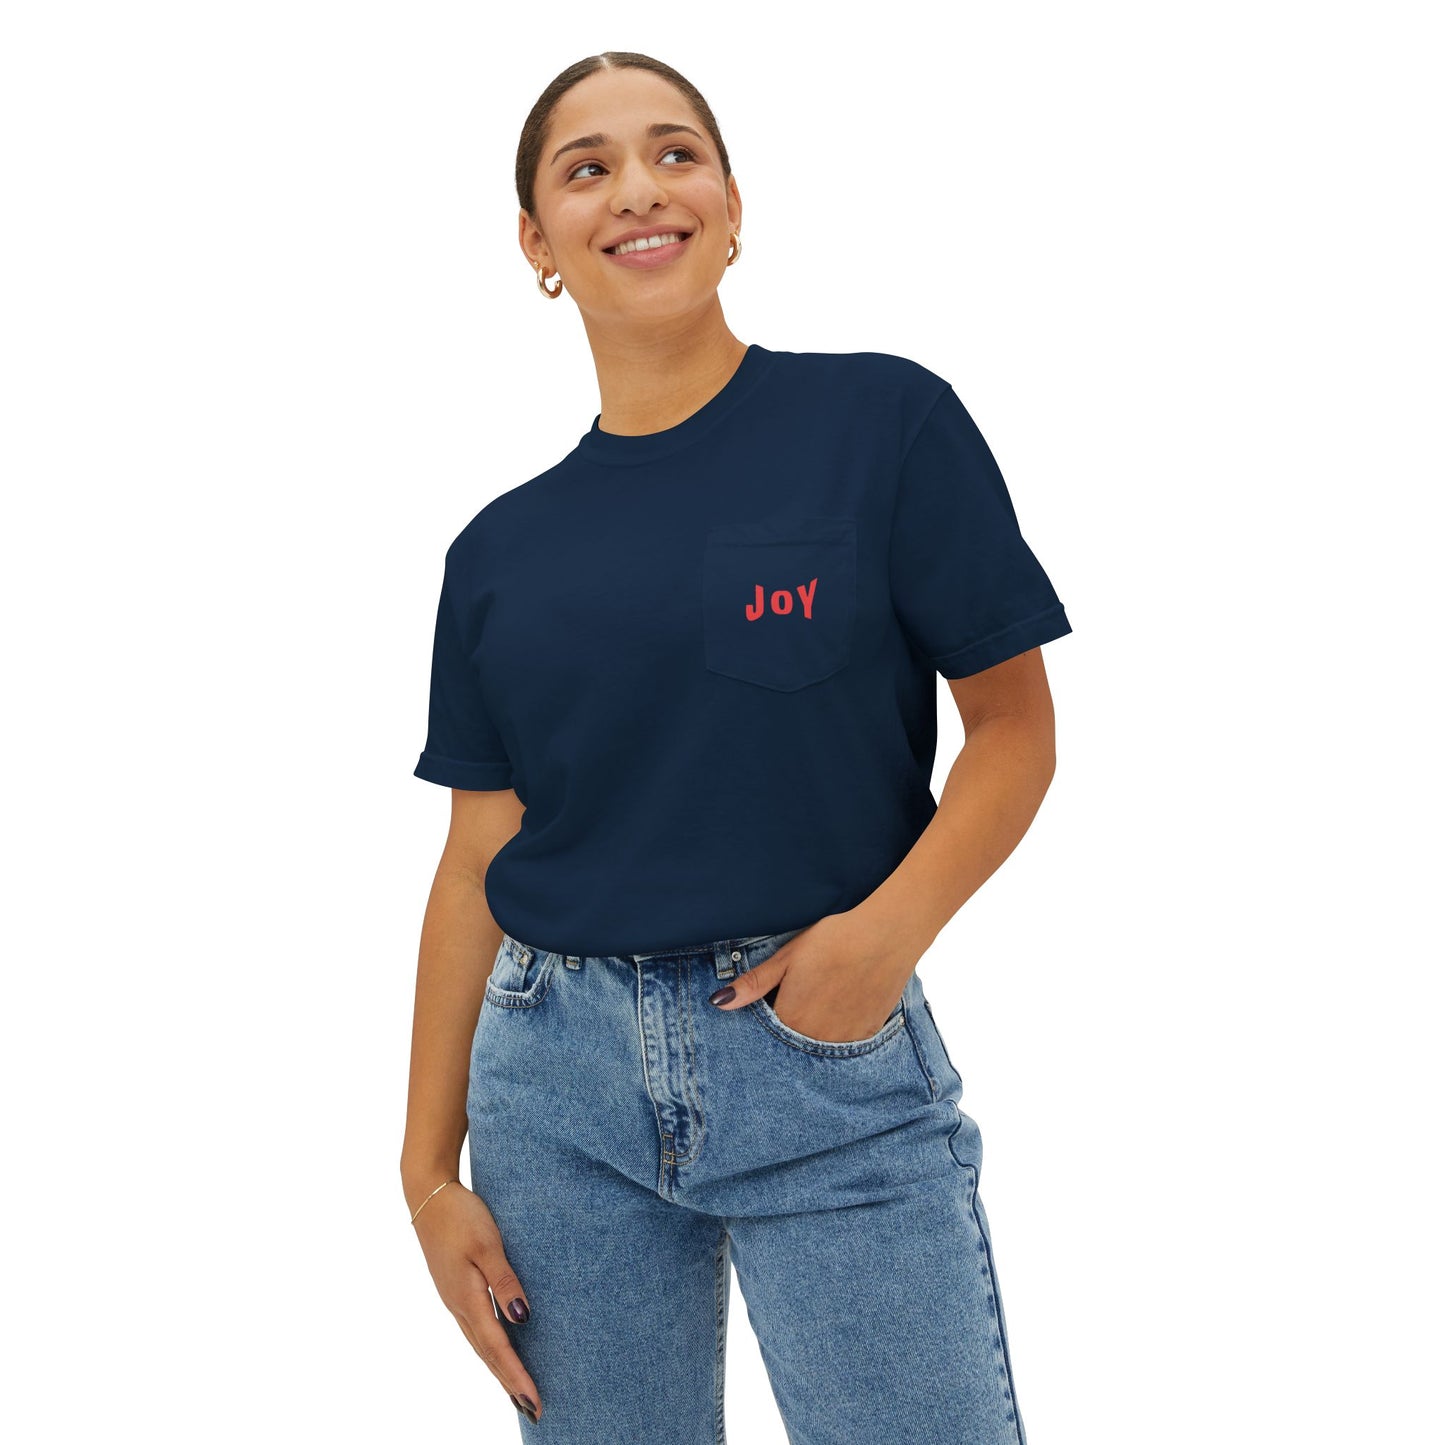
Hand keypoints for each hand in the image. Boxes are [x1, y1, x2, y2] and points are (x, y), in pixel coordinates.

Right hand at [408, 1179, 542, 1424]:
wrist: (429, 1197)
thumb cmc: (461, 1216)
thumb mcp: (488, 1244)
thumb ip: (505, 1281)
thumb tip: (522, 1319)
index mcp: (467, 1299)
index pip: (497, 1347)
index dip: (516, 1376)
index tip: (533, 1402)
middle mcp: (459, 1306)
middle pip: (488, 1354)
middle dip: (509, 1382)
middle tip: (533, 1409)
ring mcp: (455, 1299)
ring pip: (480, 1344)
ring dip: (499, 1369)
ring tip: (517, 1391)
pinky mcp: (455, 1289)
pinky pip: (475, 1329)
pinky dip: (489, 1348)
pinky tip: (497, 1349)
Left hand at [709, 910, 920, 1042]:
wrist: (884, 935)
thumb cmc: (832, 940)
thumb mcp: (787, 957)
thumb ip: (753, 984)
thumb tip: (718, 1003)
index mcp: (791, 1018)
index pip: (768, 1034)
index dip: (771, 1016)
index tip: (777, 1000)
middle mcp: (816, 1037)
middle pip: (794, 1042)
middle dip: (791, 1026)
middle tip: (805, 995)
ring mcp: (845, 1040)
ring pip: (820, 1045)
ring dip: (816, 1030)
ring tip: (825, 998)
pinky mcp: (868, 1034)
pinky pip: (846, 1044)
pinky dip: (840, 1030)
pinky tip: (844, 1004)